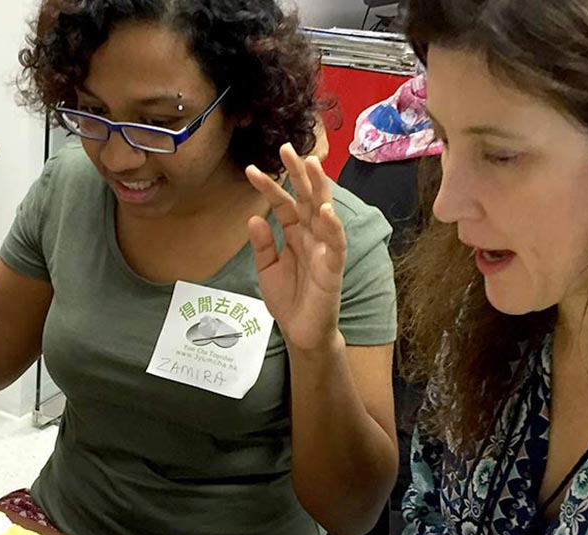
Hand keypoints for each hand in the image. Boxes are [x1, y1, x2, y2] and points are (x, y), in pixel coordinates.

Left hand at [244, 144, 346, 353]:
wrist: (301, 332)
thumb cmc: (289, 299)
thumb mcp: (267, 269)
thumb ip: (262, 244)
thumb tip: (254, 217)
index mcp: (295, 233)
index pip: (284, 203)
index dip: (269, 187)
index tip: (251, 169)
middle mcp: (311, 235)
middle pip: (306, 197)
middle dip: (297, 173)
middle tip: (286, 148)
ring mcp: (324, 248)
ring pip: (323, 211)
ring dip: (318, 188)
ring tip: (310, 164)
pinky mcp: (333, 267)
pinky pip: (335, 243)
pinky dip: (332, 226)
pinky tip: (324, 210)